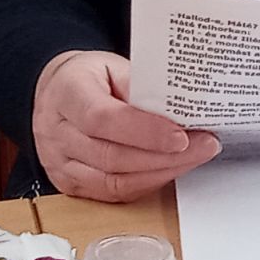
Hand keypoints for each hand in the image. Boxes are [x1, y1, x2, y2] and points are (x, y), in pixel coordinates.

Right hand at [32, 50, 217, 202]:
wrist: (58, 93)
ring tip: (195, 158)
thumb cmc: (89, 77)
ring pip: (114, 181)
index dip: (144, 131)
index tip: (181, 136)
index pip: (102, 119)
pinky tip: (171, 170)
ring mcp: (59, 163)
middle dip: (164, 156)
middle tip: (204, 145)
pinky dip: (147, 184)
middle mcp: (56, 132)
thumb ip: (142, 86)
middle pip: (111, 156)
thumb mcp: (113, 65)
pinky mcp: (70, 184)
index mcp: (66, 93)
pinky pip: (112, 193)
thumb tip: (182, 107)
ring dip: (161, 172)